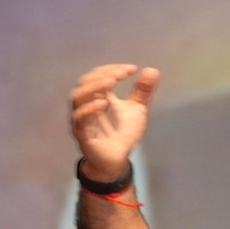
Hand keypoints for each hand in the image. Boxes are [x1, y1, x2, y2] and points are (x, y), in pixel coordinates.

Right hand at [69, 64, 159, 180]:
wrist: (117, 159)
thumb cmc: (123, 133)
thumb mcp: (137, 110)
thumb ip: (143, 92)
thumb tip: (152, 70)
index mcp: (97, 97)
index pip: (97, 76)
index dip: (112, 69)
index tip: (133, 69)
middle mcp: (86, 106)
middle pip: (84, 83)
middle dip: (101, 75)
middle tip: (119, 74)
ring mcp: (83, 120)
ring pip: (77, 98)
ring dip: (94, 88)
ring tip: (111, 83)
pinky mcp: (83, 135)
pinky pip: (79, 119)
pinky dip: (89, 109)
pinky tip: (104, 103)